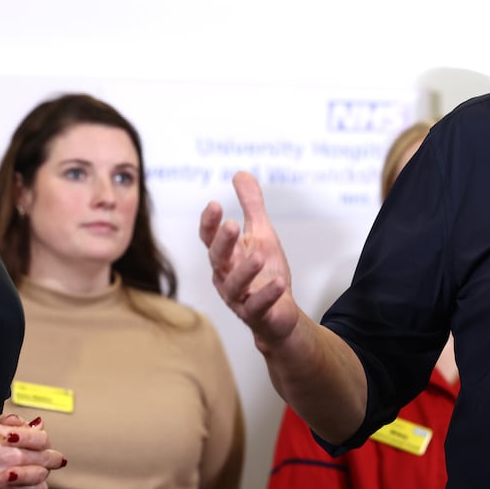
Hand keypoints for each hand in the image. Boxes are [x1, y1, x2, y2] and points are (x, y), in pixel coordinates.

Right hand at [0, 414, 64, 488]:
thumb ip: (14, 429)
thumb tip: (36, 428)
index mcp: (11, 447)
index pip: (45, 448)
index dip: (48, 448)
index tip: (47, 451)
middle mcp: (8, 470)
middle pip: (43, 473)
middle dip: (44, 467)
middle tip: (39, 464)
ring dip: (33, 486)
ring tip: (26, 481)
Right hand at [199, 172, 298, 348]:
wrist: (280, 312)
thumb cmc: (265, 271)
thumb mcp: (261, 234)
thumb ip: (251, 206)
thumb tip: (240, 173)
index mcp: (225, 256)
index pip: (209, 238)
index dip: (209, 223)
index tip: (214, 204)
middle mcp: (226, 276)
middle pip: (217, 259)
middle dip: (223, 243)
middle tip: (231, 225)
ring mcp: (239, 298)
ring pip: (235, 285)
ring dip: (245, 271)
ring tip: (259, 256)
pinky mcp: (255, 314)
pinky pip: (257, 306)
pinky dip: (266, 295)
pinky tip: (278, 283)